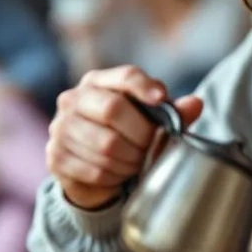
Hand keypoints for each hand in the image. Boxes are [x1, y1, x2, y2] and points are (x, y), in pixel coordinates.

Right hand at [46, 65, 203, 208]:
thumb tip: (196, 104)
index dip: (144, 86)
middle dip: (141, 134)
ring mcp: (60, 127)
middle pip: (113, 109)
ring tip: (137, 162)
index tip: (162, 99)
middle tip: (151, 147)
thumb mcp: (151, 122)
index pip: (124, 75)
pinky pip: (94, 169)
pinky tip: (118, 174)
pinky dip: (114, 176)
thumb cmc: (126, 136)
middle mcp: (73, 99)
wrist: (90, 170)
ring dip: (130, 160)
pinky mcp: (55, 156)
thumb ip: (174, 113)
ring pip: (106, 145)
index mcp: (98, 82)